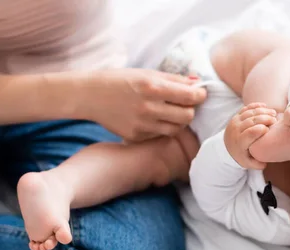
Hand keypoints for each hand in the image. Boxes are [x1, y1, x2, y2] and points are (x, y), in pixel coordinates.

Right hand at [77, 69, 206, 141]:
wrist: (90, 96)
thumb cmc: (120, 81)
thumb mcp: (146, 73)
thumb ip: (174, 79)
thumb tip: (197, 83)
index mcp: (152, 87)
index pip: (189, 96)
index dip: (200, 95)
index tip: (200, 93)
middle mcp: (148, 107)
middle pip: (187, 116)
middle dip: (191, 110)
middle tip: (185, 104)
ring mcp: (142, 125)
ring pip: (176, 129)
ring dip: (179, 120)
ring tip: (171, 112)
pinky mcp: (136, 136)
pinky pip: (159, 134)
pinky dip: (162, 127)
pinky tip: (153, 118)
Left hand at [224, 103, 276, 168]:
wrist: (227, 146)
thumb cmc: (241, 155)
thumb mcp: (247, 163)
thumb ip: (256, 165)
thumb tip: (265, 163)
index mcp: (239, 142)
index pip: (249, 133)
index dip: (260, 129)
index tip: (269, 130)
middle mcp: (236, 130)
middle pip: (251, 121)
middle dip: (264, 119)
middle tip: (275, 120)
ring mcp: (235, 121)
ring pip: (249, 113)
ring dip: (262, 111)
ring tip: (273, 113)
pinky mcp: (237, 115)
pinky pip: (246, 108)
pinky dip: (256, 106)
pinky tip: (265, 106)